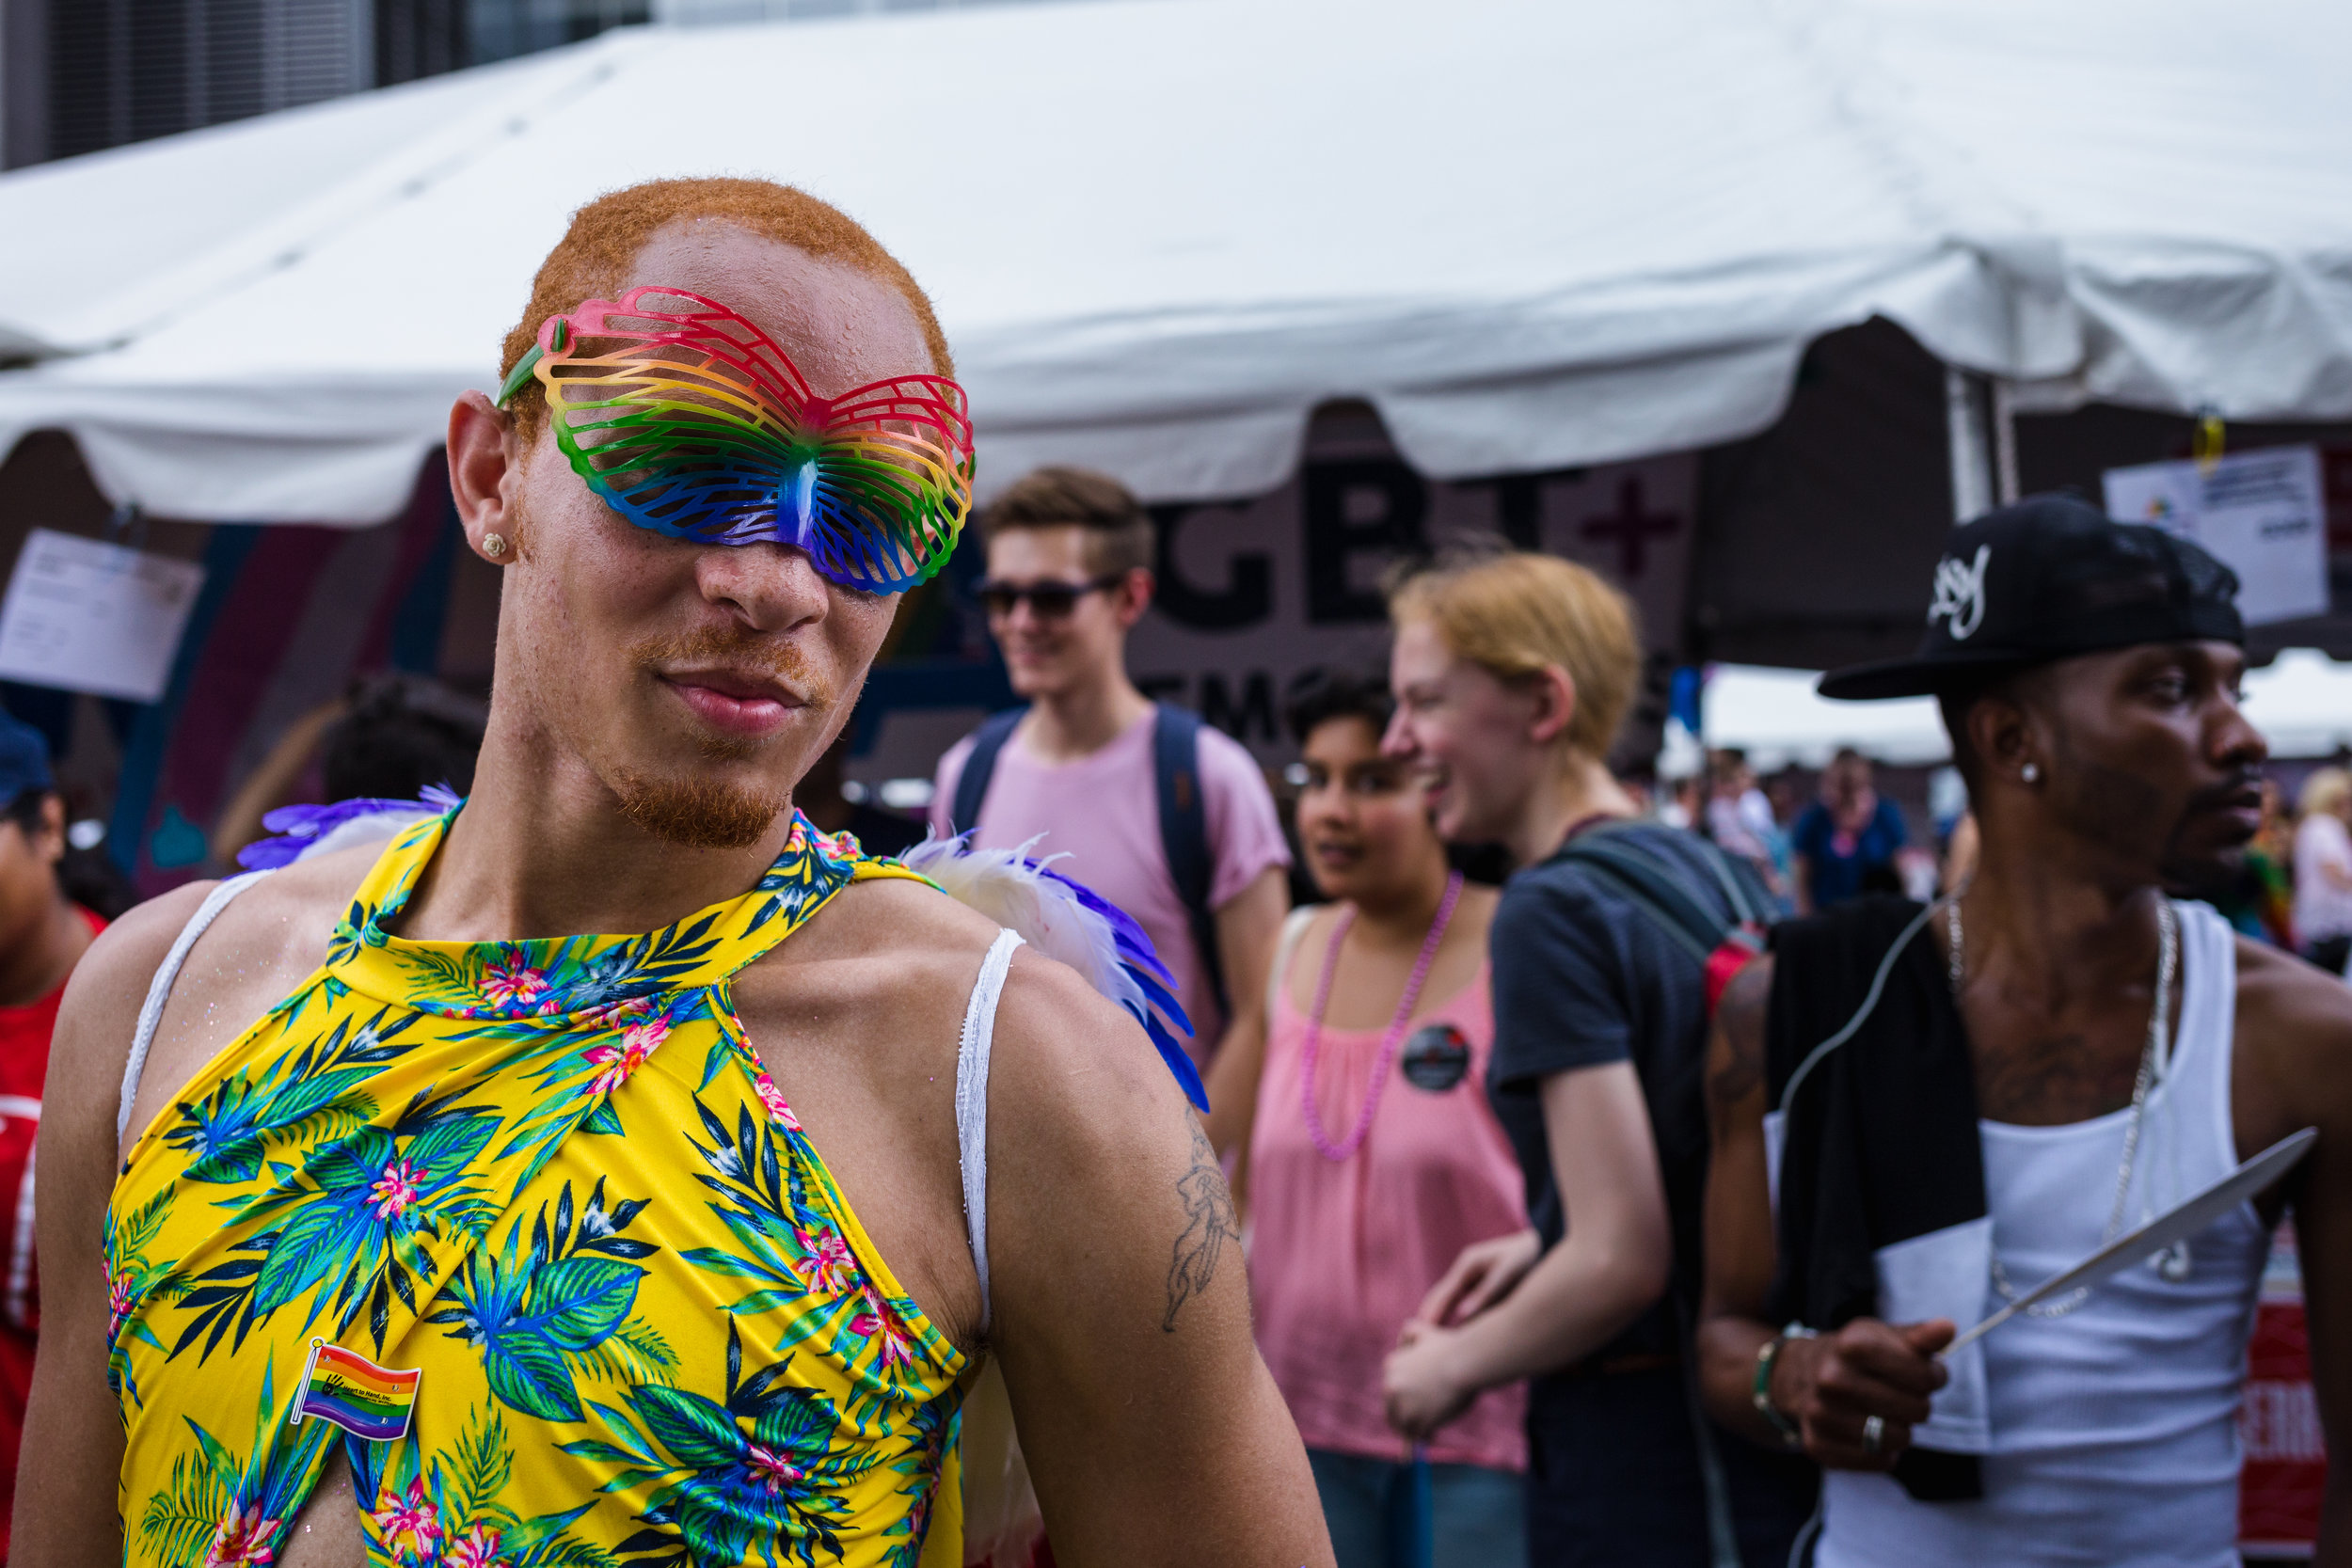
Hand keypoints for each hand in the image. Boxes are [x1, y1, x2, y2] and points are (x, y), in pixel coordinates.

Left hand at [1383, 1321, 1478, 1440]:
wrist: (1465, 1363)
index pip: (1392, 1387)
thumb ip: (1409, 1332)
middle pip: (1392, 1408)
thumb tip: (1402, 1341)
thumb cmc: (1450, 1346)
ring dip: (1409, 1430)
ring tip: (1424, 1433)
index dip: (1404, 1396)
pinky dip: (1419, 1441)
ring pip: (1401, 1424)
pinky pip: (1415, 1437)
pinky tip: (1424, 1443)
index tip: (1416, 1402)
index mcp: (1391, 1366)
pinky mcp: (1418, 1422)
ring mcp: (1404, 1406)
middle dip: (1405, 1415)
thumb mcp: (1424, 1329)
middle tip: (1421, 1420)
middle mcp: (1391, 1386)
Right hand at [1413, 1228, 1540, 1328]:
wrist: (1539, 1243)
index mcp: (1467, 1266)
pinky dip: (1455, 1316)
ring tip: (1428, 1339)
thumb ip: (1486, 1293)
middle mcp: (1465, 1272)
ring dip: (1439, 1316)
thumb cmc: (1524, 1256)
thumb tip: (1461, 1315)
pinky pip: (1464, 1302)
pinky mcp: (1481, 1285)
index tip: (1421, 1331)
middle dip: (1429, 1315)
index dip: (1432, 1313)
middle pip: (1440, 1296)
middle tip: (1415, 1337)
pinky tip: (1454, 1331)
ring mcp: (1472, 1278)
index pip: (1444, 1294)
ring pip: (1450, 1300)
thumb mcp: (1507, 1272)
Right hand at [1772, 1318, 1952, 1470]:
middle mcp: (1831, 1378)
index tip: (1924, 1373)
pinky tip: (1870, 1433)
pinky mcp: (1817, 1445)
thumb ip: (1920, 1336)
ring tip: (1885, 1414)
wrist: (1799, 1373)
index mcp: (1852, 1345)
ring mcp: (1821, 1413)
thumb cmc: (1855, 1355)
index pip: (1926, 1376)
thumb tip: (1948, 1328)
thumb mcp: (1884, 1336)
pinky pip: (1877, 1461)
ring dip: (1901, 1430)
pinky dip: (1883, 1452)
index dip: (1934, 1377)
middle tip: (1901, 1395)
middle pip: (1917, 1410)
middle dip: (1917, 1404)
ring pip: (1898, 1439)